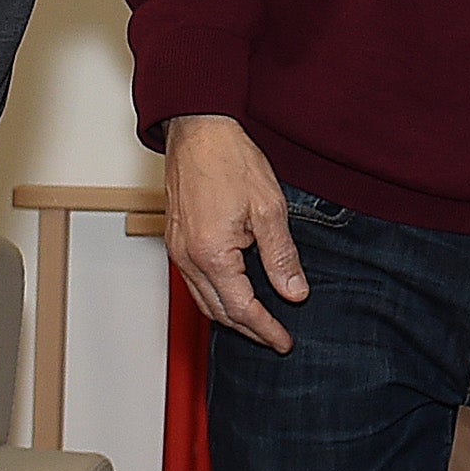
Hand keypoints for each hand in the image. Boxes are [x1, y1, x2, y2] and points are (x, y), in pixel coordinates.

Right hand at [162, 114, 303, 352]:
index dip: (266, 328)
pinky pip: (194, 281)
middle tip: (275, 337)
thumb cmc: (231, 160)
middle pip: (218, 311)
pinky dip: (215, 295)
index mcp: (212, 254)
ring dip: (230, 315)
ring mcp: (177, 249)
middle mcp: (188, 258)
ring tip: (258, 322)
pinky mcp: (175, 239)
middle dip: (248, 329)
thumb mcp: (269, 208)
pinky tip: (233, 292)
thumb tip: (294, 293)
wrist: (198, 129)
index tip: (284, 341)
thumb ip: (281, 256)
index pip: (241, 308)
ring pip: (203, 299)